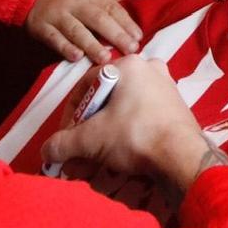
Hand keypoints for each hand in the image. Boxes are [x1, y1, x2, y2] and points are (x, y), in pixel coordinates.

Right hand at [27, 0, 142, 63]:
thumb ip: (108, 2)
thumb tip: (131, 18)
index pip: (112, 8)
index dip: (126, 23)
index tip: (138, 37)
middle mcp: (76, 3)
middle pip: (98, 19)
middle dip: (116, 34)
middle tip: (130, 49)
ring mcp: (58, 15)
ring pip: (77, 31)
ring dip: (92, 45)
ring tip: (105, 58)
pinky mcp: (42, 27)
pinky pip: (54, 39)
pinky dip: (65, 48)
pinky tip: (77, 57)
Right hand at [41, 57, 223, 194]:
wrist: (181, 154)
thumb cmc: (135, 134)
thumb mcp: (90, 139)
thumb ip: (63, 143)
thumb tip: (47, 151)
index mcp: (129, 65)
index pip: (87, 85)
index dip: (70, 114)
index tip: (65, 138)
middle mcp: (148, 69)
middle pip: (105, 100)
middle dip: (87, 131)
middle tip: (78, 154)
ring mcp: (163, 87)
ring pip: (121, 112)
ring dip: (103, 137)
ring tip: (92, 163)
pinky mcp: (173, 107)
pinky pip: (139, 118)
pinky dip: (124, 136)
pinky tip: (116, 159)